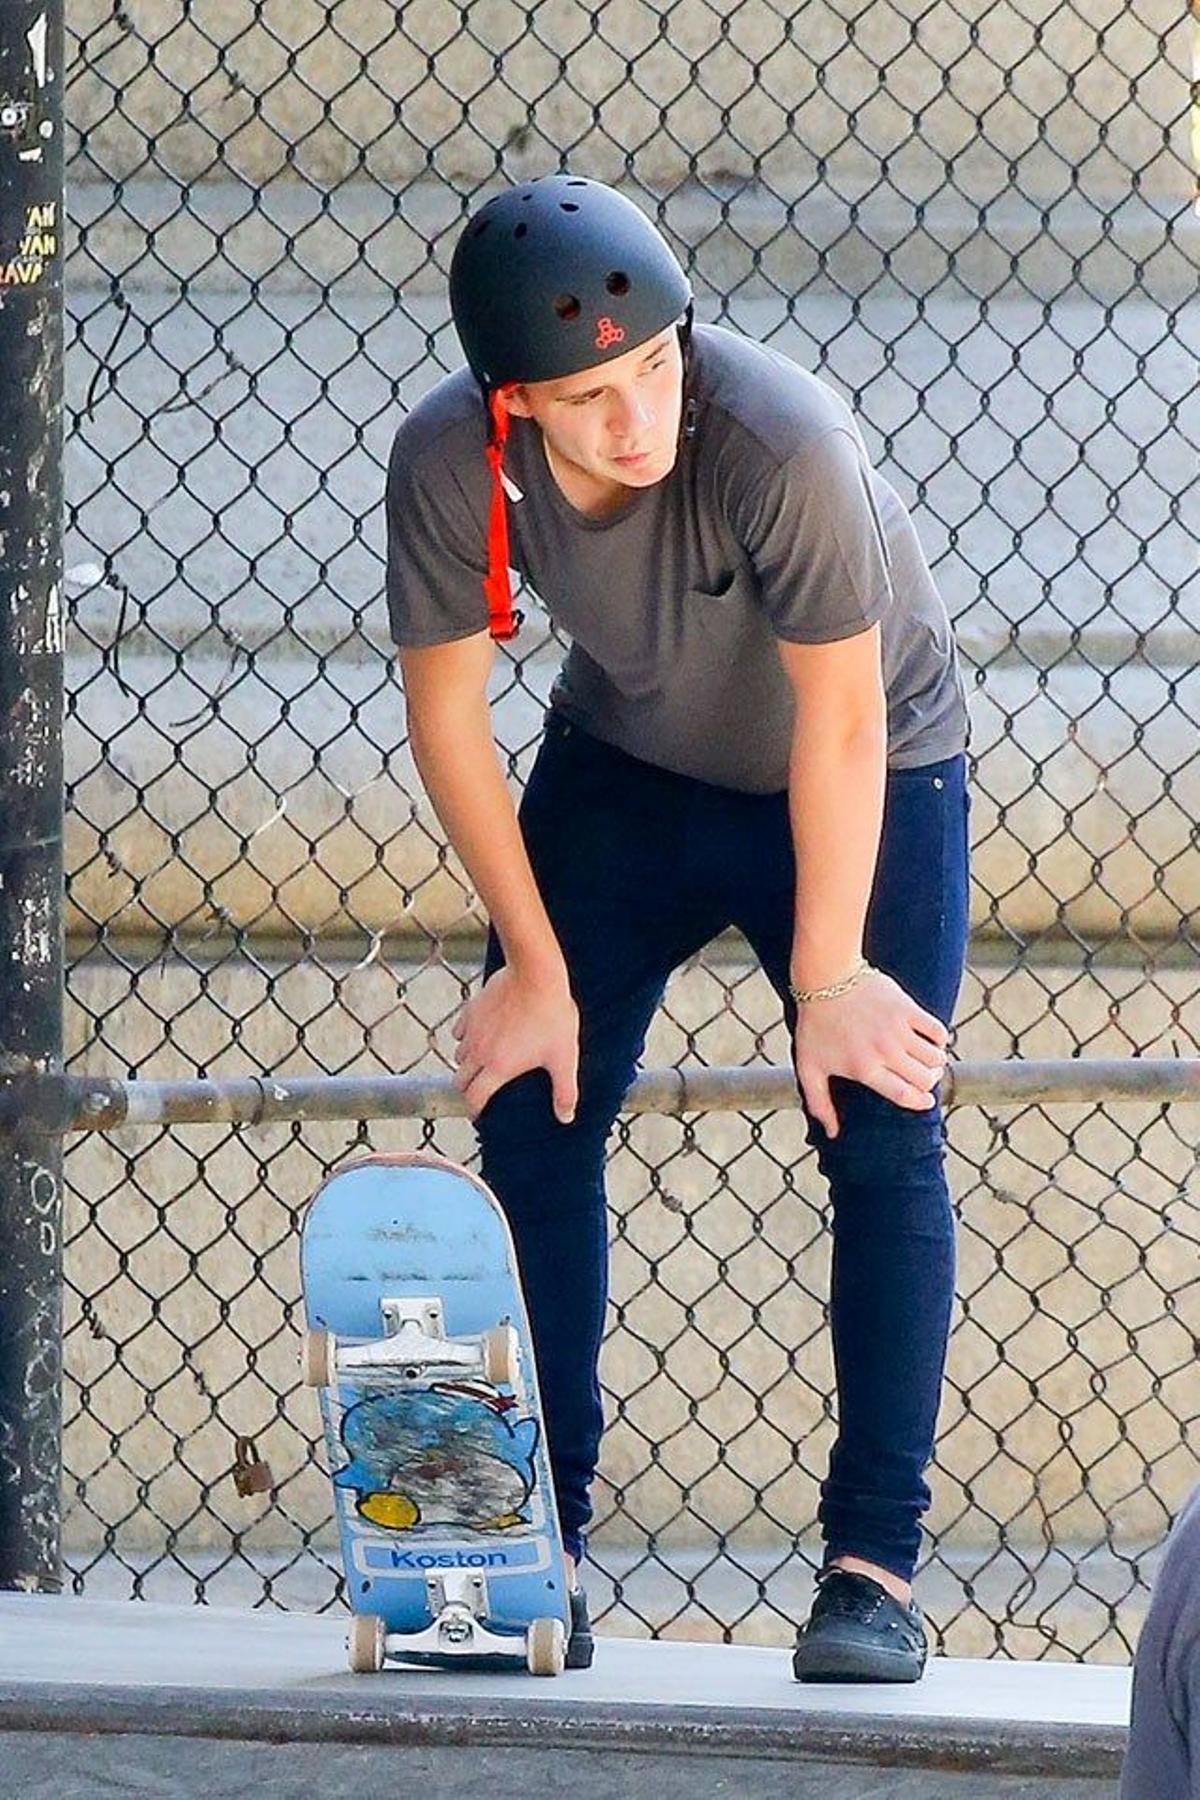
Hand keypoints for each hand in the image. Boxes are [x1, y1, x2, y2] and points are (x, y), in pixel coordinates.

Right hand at [452, 964, 579, 1123]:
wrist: (536, 974)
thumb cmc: (552, 1016)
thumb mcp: (564, 1057)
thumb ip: (564, 1091)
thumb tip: (566, 1117)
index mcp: (498, 1068)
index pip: (474, 1098)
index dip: (474, 1110)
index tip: (478, 1114)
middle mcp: (479, 1051)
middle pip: (460, 1079)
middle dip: (468, 1088)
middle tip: (480, 1090)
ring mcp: (472, 1029)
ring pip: (459, 1054)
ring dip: (467, 1063)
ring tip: (482, 1063)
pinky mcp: (471, 1009)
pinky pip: (460, 1030)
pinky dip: (465, 1037)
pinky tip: (480, 1034)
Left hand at [792, 969, 948, 1138]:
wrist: (827, 977)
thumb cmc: (815, 1025)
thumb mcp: (808, 1067)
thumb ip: (819, 1103)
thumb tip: (832, 1134)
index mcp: (864, 1070)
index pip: (905, 1096)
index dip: (920, 1102)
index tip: (925, 1101)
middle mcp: (885, 1052)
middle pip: (925, 1079)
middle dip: (928, 1083)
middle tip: (924, 1078)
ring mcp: (899, 1030)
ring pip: (935, 1057)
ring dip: (935, 1062)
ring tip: (927, 1060)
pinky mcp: (908, 1009)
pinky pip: (938, 1030)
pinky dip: (940, 1039)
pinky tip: (932, 1039)